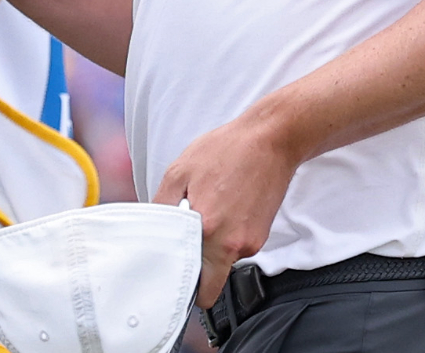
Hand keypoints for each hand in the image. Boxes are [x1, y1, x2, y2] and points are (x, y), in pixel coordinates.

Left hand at [149, 110, 297, 307]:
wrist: (270, 141)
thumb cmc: (226, 150)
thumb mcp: (179, 172)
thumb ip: (162, 208)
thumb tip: (153, 233)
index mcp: (209, 230)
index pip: (199, 284)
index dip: (183, 284)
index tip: (173, 276)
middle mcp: (234, 244)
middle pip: (211, 280)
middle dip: (198, 274)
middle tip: (184, 249)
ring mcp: (252, 242)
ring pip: (222, 261)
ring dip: (210, 246)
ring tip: (206, 211)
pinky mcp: (261, 235)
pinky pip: (235, 246)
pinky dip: (225, 235)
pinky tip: (221, 208)